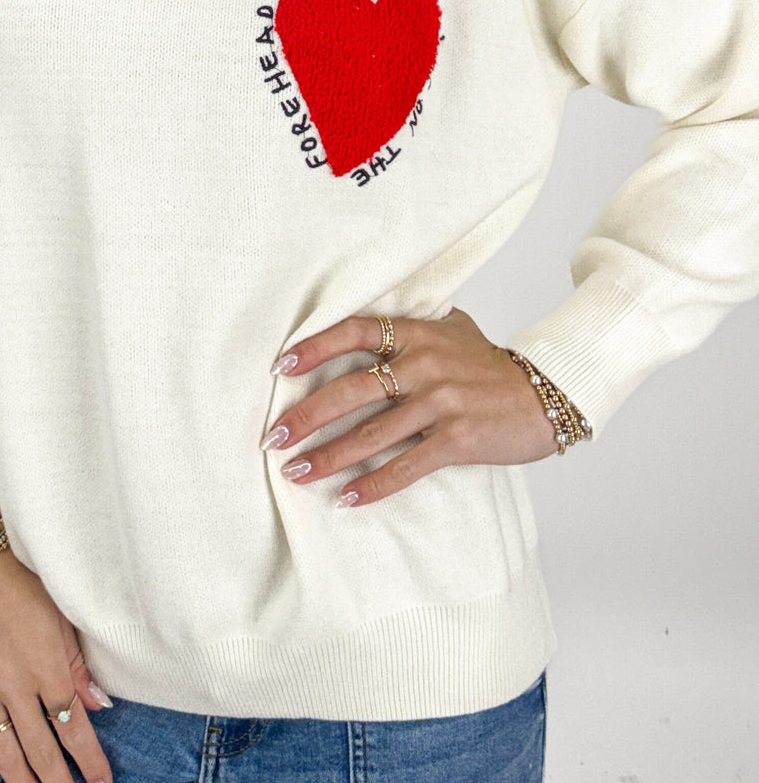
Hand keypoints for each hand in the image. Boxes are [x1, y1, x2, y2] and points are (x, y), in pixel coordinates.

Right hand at [0, 545, 113, 782]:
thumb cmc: (18, 577)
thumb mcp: (60, 614)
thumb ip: (78, 663)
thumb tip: (99, 704)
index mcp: (46, 667)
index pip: (72, 727)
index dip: (88, 760)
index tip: (100, 780)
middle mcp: (14, 685)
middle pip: (40, 749)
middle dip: (58, 781)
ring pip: (2, 751)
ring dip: (20, 782)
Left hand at [261, 308, 558, 505]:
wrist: (546, 395)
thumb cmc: (490, 365)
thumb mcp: (452, 329)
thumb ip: (411, 324)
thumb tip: (366, 319)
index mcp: (418, 332)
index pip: (354, 331)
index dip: (313, 347)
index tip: (279, 367)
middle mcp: (424, 364)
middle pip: (351, 388)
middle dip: (306, 416)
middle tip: (272, 437)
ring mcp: (441, 402)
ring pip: (371, 434)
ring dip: (328, 457)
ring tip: (295, 473)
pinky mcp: (457, 439)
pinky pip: (405, 466)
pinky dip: (372, 485)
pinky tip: (345, 499)